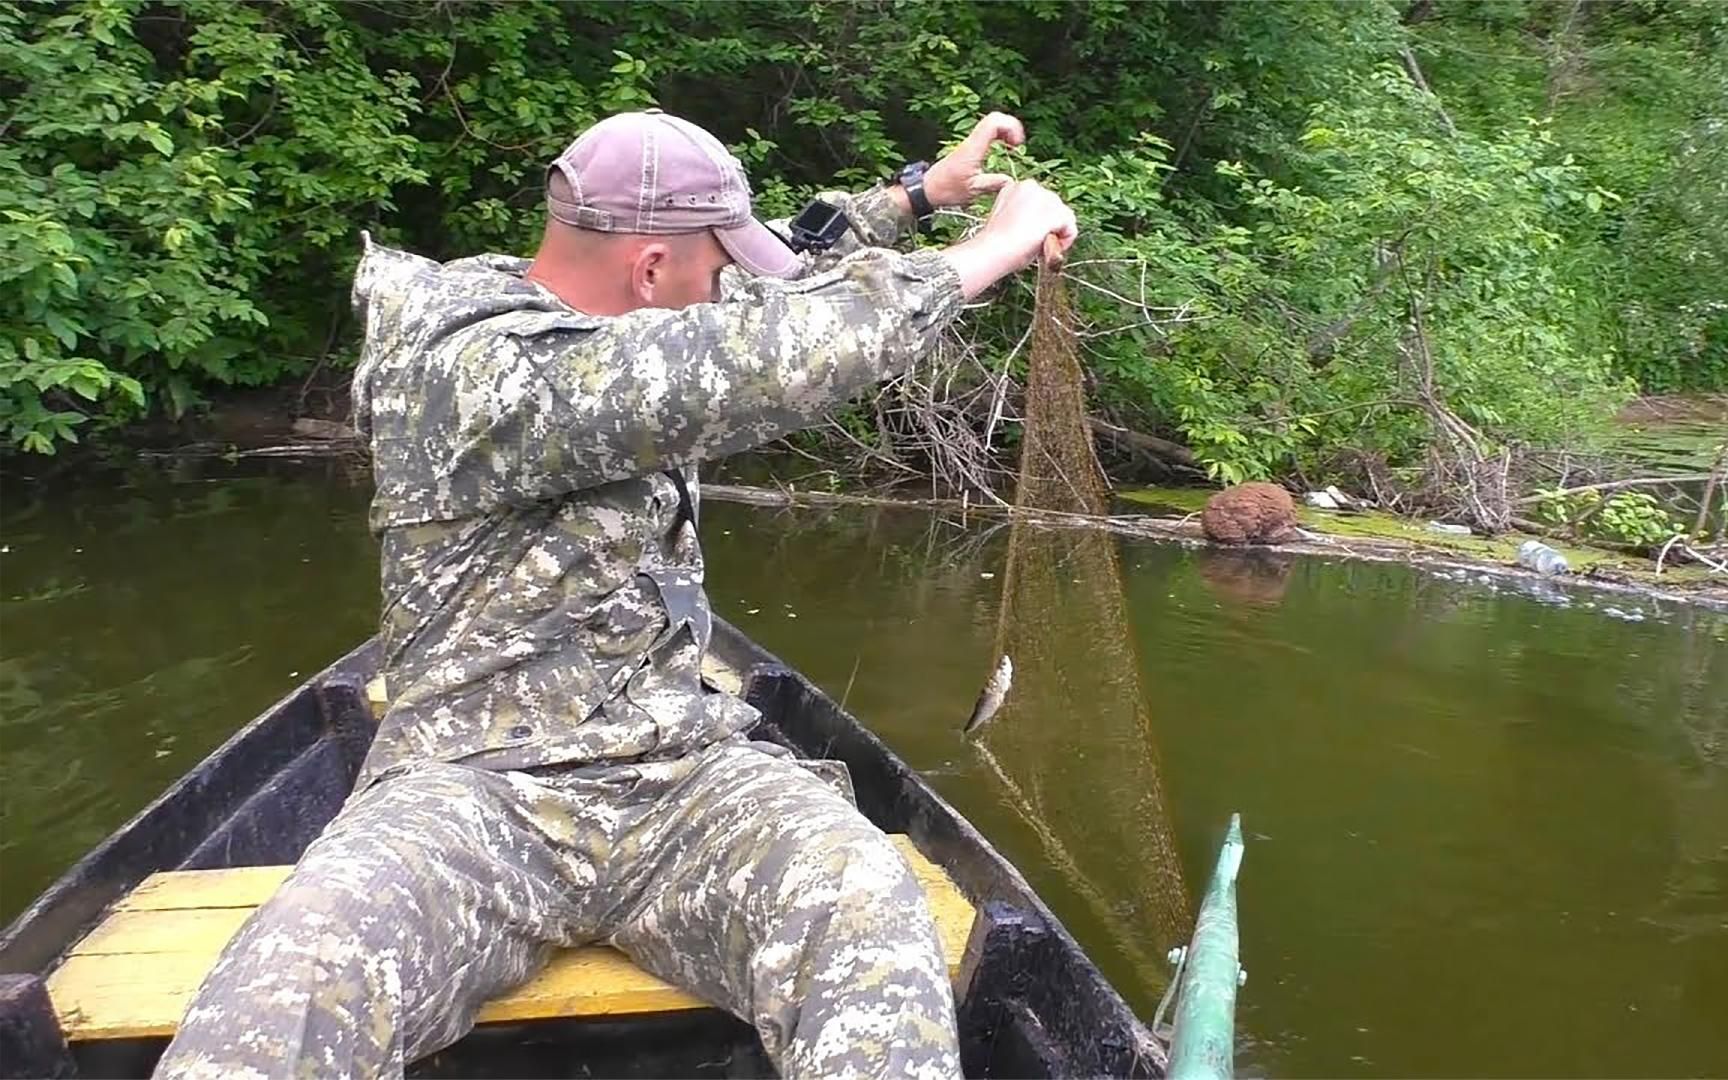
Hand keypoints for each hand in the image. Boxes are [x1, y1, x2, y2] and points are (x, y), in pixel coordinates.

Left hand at [923, 112, 1025, 207]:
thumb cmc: (947, 189)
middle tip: (1017, 145)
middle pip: (995, 118)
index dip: (1011, 127)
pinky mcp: (969, 146)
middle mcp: (971, 141)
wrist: (927, 188)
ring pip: (992, 123)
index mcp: (973, 148)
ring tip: (1013, 146)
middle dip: (1012, 127)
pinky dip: (999, 135)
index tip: (1017, 145)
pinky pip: (987, 132)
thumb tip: (1011, 181)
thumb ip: (994, 183)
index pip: (993, 122)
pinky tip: (1003, 148)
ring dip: (1006, 130)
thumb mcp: (973, 190)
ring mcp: (970, 142)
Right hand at [942, 179, 1077, 298]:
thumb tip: (1035, 225)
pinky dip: (1066, 242)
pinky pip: (1071, 229)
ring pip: (1064, 216)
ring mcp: (1045, 198)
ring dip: (1057, 233)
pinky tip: (1051, 251)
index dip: (1036, 219)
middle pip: (1054, 206)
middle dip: (1050, 224)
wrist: (992, 251)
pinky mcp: (1056, 213)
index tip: (1028, 235)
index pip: (1038, 200)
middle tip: (1037, 244)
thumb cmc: (993, 244)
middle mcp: (1031, 186)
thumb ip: (1021, 215)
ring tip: (1042, 248)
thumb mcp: (1003, 220)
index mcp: (1015, 186)